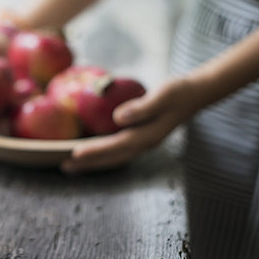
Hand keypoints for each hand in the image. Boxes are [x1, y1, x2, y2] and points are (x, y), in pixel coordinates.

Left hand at [60, 77, 198, 173]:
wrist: (195, 94)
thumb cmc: (178, 91)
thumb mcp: (163, 95)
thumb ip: (142, 107)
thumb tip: (118, 117)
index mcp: (148, 136)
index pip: (116, 146)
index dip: (95, 151)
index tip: (74, 153)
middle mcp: (144, 143)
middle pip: (113, 158)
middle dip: (89, 163)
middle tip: (64, 166)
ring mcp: (143, 142)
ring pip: (115, 157)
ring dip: (94, 161)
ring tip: (71, 164)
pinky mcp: (141, 136)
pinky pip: (118, 149)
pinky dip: (102, 153)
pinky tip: (90, 150)